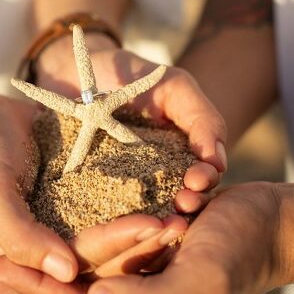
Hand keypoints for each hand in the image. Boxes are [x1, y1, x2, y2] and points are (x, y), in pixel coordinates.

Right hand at [0, 91, 188, 283]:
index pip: (80, 261)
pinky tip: (177, 186)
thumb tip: (68, 274)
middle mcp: (59, 249)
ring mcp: (77, 227)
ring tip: (190, 206)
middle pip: (109, 253)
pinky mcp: (90, 203)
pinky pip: (122, 205)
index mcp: (33, 260)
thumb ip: (20, 236)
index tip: (154, 225)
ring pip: (121, 233)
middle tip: (184, 221)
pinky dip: (148, 197)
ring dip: (155, 224)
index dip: (116, 245)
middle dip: (146, 239)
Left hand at [0, 183, 284, 293]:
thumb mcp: (204, 279)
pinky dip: (59, 252)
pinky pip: (91, 260)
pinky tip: (37, 245)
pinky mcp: (140, 264)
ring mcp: (138, 287)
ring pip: (73, 279)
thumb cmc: (244, 251)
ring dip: (32, 268)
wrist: (273, 225)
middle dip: (19, 285)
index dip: (32, 292)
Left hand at [36, 33, 227, 201]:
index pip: (203, 176)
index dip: (204, 179)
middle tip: (183, 203)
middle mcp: (158, 176)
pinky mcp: (92, 192)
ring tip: (162, 219)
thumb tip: (219, 160)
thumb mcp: (175, 87)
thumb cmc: (130, 75)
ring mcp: (125, 186)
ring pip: (148, 211)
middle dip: (187, 203)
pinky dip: (117, 219)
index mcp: (181, 156)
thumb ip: (203, 118)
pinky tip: (122, 223)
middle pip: (180, 198)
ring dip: (160, 217)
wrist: (74, 71)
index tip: (196, 180)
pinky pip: (105, 210)